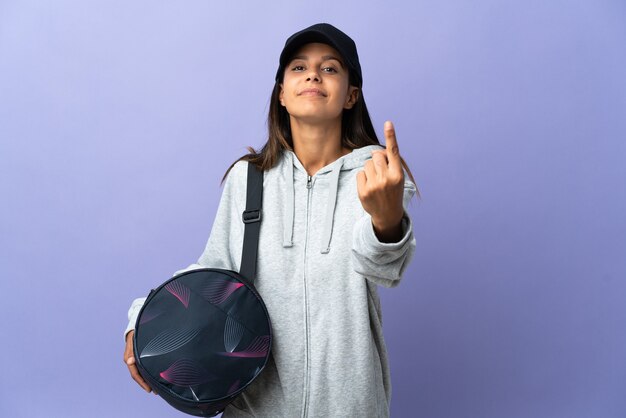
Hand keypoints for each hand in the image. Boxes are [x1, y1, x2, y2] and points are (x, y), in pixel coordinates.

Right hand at [124, 330, 152, 392]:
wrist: (136, 325)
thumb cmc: (136, 332)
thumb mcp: (133, 339)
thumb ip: (131, 350)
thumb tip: (129, 361)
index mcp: (129, 358)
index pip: (135, 374)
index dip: (142, 383)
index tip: (149, 390)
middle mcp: (132, 360)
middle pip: (139, 376)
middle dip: (147, 384)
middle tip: (156, 392)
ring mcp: (137, 359)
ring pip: (143, 372)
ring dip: (149, 379)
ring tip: (158, 386)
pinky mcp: (141, 356)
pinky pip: (145, 367)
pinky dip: (150, 372)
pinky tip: (157, 374)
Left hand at [356, 121, 404, 241]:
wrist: (388, 215)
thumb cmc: (392, 192)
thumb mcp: (397, 179)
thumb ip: (390, 164)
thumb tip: (376, 152)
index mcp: (397, 174)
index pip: (393, 152)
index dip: (391, 136)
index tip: (388, 123)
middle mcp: (387, 179)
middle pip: (376, 156)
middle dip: (377, 160)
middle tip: (381, 172)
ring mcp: (374, 185)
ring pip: (367, 164)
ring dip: (370, 169)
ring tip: (376, 182)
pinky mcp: (364, 191)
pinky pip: (360, 173)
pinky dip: (363, 178)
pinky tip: (369, 187)